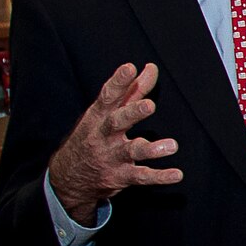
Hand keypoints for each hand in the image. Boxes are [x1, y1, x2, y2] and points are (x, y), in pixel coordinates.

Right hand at [46, 63, 182, 222]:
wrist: (68, 178)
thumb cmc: (94, 136)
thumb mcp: (106, 114)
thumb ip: (131, 92)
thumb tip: (150, 68)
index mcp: (98, 117)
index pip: (108, 97)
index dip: (118, 82)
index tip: (129, 67)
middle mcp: (104, 136)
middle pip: (117, 122)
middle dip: (132, 113)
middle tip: (149, 105)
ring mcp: (112, 157)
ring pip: (131, 151)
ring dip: (152, 149)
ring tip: (172, 145)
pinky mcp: (121, 176)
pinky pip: (141, 176)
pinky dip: (159, 176)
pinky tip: (177, 175)